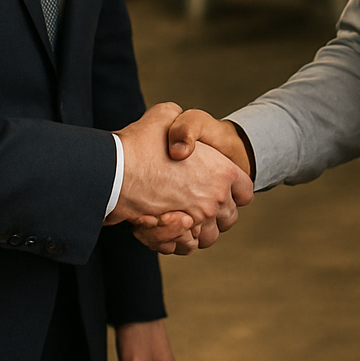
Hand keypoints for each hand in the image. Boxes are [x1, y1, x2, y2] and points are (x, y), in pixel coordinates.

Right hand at [109, 103, 252, 231]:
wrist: (114, 171)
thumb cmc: (140, 143)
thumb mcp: (166, 114)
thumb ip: (181, 123)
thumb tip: (180, 131)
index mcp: (223, 172)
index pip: (245, 190)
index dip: (235, 187)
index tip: (220, 184)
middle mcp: (215, 199)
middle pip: (229, 217)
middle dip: (219, 211)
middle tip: (200, 200)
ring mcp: (197, 220)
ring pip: (210, 235)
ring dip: (200, 228)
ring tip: (184, 215)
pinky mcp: (176, 235)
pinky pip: (188, 246)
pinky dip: (181, 240)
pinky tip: (169, 224)